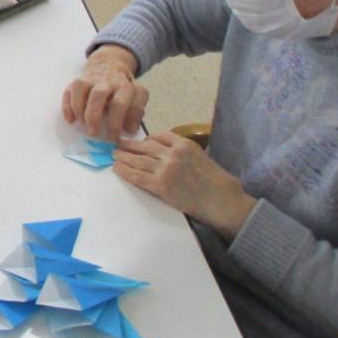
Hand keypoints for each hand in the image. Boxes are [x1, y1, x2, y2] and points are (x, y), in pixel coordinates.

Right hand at [61, 44, 146, 139]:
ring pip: (80, 89)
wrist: (109, 64)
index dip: (115, 123)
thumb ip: (136, 111)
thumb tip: (129, 128)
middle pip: (98, 95)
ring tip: (83, 124)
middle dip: (93, 116)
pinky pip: (69, 91)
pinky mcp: (77, 81)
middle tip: (93, 133)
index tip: (112, 138)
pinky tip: (71, 119)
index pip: (119, 104)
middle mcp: (106, 81)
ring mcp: (90, 79)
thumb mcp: (137, 96)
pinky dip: (67, 107)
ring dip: (79, 109)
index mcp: (124, 87)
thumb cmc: (123, 87)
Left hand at [114, 132, 256, 240]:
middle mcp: (172, 153)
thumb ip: (184, 152)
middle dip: (129, 146)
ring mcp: (165, 169)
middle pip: (145, 146)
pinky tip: (117, 168)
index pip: (159, 137)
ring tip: (113, 155)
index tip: (139, 142)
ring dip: (123, 157)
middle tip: (117, 144)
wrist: (223, 201)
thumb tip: (167, 152)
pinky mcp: (160, 185)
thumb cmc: (218, 182)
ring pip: (138, 160)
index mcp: (184, 144)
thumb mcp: (202, 157)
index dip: (146, 139)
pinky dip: (125, 171)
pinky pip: (137, 176)